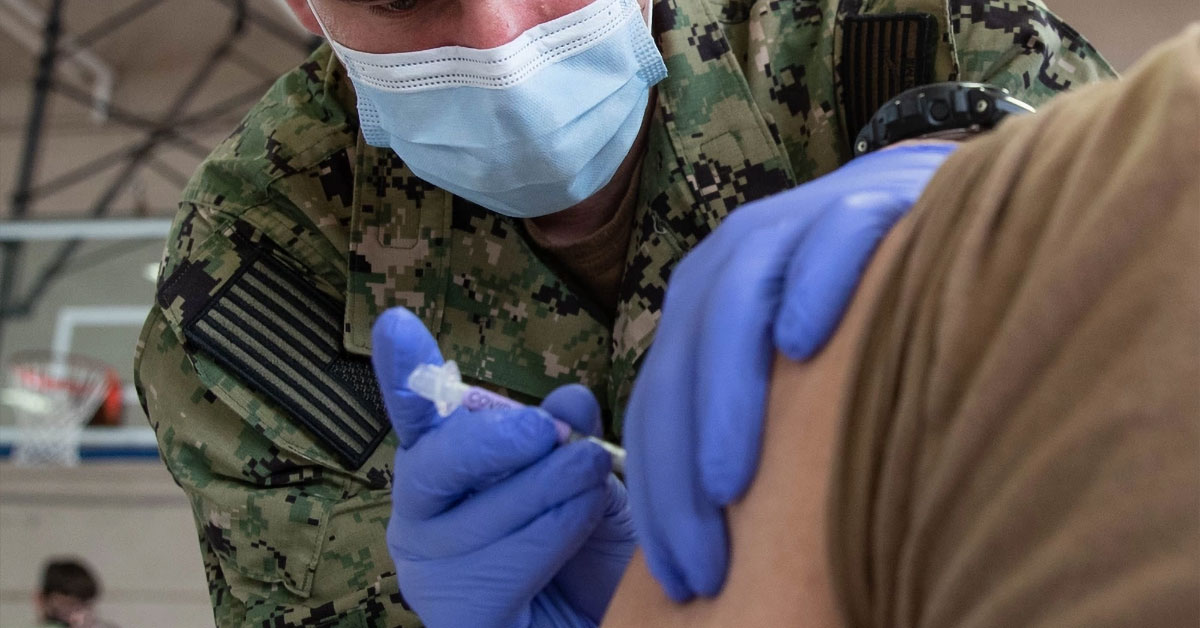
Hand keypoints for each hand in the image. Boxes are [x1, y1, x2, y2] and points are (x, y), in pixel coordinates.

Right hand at [372, 308, 633, 627]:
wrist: (601, 621)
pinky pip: (503, 563)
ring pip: (483, 510)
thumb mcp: (588, 481)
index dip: (404, 372)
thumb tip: (571, 398)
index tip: (397, 326)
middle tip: (552, 432)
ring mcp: (430, 570)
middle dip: (497, 441)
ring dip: (553, 490)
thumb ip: (572, 439)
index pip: (416, 415)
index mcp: (443, 467)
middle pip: (434, 462)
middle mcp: (420, 516)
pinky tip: (578, 539)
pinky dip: (550, 538)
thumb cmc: (586, 551)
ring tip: (594, 481)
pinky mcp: (456, 614)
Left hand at [623, 143, 957, 600]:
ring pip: (736, 305)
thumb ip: (752, 421)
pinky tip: (802, 342)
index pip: (657, 407)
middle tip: (701, 561)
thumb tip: (725, 529)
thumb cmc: (861, 315)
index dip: (656, 492)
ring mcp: (793, 224)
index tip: (674, 576)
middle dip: (679, 472)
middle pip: (682, 367)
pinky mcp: (864, 201)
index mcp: (701, 308)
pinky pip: (831, 239)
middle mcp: (731, 263)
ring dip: (726, 397)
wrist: (935, 211)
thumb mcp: (792, 369)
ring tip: (728, 485)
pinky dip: (811, 285)